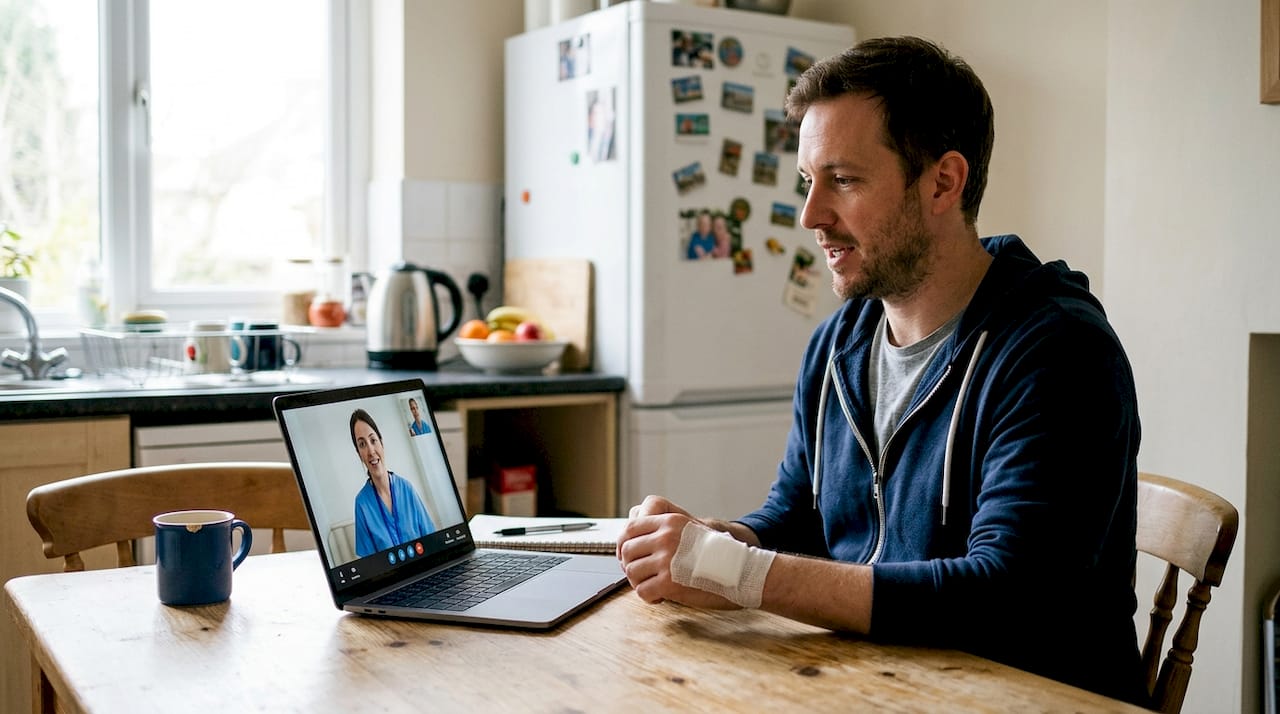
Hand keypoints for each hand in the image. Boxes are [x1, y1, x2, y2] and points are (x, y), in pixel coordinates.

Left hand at [617, 496, 737, 609]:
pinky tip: (662, 597)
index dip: (624, 546)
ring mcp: (666, 559)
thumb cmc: (719, 555)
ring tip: (655, 587)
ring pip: (632, 572)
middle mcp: (665, 538)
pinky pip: (642, 591)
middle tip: (643, 576)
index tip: (629, 558)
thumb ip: (665, 532)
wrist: (742, 571)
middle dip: (631, 566)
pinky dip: (649, 597)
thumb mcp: (692, 529)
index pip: (630, 529)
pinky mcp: (668, 582)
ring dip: (640, 583)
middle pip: (627, 552)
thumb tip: (634, 543)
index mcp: (669, 522)